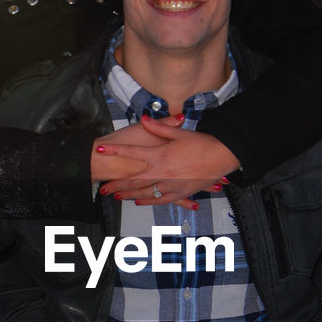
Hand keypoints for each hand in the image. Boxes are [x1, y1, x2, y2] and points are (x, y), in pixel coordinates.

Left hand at [96, 117, 239, 208]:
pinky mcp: (180, 192)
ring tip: (116, 195)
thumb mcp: (179, 133)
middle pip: (133, 179)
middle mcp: (163, 172)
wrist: (222, 156)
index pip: (131, 152)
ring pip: (144, 192)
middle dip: (116, 183)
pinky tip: (139, 201)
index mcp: (160, 155)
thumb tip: (144, 119)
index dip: (114, 150)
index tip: (99, 149)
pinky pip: (160, 199)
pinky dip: (148, 201)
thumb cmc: (203, 143)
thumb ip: (159, 127)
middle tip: (103, 187)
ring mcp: (171, 184)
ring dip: (129, 194)